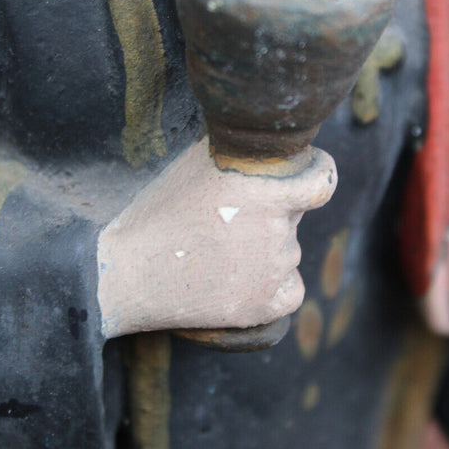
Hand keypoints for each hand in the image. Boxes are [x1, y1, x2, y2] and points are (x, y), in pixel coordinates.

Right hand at [97, 137, 336, 337]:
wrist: (125, 272)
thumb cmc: (157, 210)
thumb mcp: (197, 164)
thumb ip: (242, 155)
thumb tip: (267, 142)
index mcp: (263, 189)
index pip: (322, 181)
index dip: (318, 173)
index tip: (311, 172)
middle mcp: (274, 229)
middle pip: (292, 218)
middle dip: (270, 215)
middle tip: (226, 222)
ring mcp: (271, 271)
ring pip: (287, 253)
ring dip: (265, 251)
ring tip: (217, 253)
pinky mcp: (262, 306)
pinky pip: (291, 291)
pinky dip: (275, 288)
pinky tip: (244, 280)